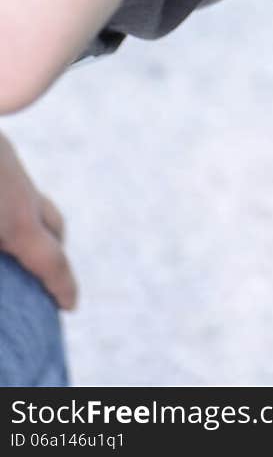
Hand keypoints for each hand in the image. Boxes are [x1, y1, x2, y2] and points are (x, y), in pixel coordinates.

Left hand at [0, 131, 76, 309]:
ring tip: (5, 240)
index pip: (51, 262)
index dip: (63, 287)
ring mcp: (8, 163)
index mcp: (18, 223)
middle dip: (52, 251)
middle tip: (40, 276)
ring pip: (28, 199)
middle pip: (52, 226)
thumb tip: (3, 275)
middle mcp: (21, 192)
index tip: (71, 305)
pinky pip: (9, 181)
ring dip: (26, 222)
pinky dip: (6, 200)